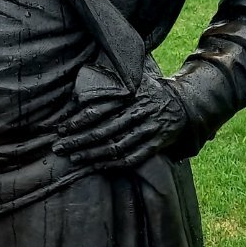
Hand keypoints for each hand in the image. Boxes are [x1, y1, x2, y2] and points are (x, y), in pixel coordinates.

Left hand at [52, 67, 187, 170]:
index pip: (100, 109)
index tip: (61, 128)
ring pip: (117, 146)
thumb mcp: (136, 80)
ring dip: (93, 155)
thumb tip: (80, 90)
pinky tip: (97, 166)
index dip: (79, 120)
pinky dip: (114, 164)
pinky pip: (134, 157)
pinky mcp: (157, 143)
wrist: (186, 104)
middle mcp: (141, 111)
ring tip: (74, 159)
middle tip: (59, 147)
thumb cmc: (151, 91)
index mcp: (132, 94)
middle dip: (79, 140)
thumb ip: (112, 82)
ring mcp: (150, 129)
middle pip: (105, 130)